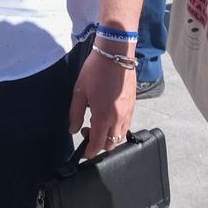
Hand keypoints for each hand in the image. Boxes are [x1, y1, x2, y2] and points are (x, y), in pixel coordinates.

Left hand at [69, 45, 135, 160]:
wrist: (116, 54)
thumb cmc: (95, 70)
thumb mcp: (79, 91)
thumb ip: (76, 113)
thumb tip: (73, 129)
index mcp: (103, 116)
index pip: (98, 144)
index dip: (90, 152)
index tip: (84, 153)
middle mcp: (118, 118)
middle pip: (111, 143)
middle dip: (99, 144)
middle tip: (87, 132)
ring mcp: (128, 112)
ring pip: (120, 135)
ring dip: (109, 136)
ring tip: (97, 123)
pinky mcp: (133, 105)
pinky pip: (127, 125)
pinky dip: (118, 127)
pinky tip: (108, 116)